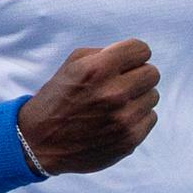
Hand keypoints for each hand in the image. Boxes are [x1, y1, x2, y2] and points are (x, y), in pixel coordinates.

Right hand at [16, 39, 159, 174]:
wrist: (40, 142)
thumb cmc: (57, 99)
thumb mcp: (72, 65)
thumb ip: (104, 54)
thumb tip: (133, 56)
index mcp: (98, 69)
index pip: (141, 50)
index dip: (133, 54)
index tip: (126, 63)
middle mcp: (113, 93)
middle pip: (152, 73)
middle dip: (138, 75)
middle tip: (122, 83)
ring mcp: (123, 119)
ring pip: (153, 96)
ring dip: (138, 97)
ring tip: (116, 104)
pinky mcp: (128, 140)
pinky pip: (150, 118)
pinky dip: (138, 117)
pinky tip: (118, 119)